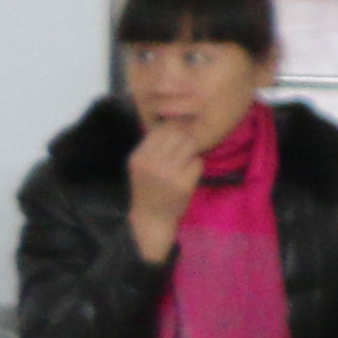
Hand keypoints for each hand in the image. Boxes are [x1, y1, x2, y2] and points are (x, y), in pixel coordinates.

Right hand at [125, 116, 209, 261]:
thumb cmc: (148, 188)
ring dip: (192, 152)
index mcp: (139, 157)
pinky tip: (189, 174)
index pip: (161, 129)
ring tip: (186, 161)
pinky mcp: (184, 183)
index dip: (174, 128)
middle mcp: (152, 163)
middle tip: (185, 149)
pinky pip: (198, 163)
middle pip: (178, 135)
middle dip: (185, 138)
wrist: (151, 217)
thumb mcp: (141, 165)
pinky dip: (197, 166)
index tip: (179, 133)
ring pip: (190, 146)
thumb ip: (153, 146)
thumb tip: (175, 120)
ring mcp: (168, 174)